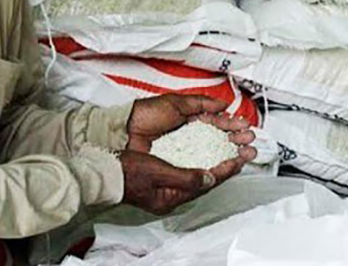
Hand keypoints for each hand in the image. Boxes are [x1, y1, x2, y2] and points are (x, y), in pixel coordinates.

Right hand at [119, 149, 244, 214]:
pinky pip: (188, 167)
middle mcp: (172, 192)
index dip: (224, 170)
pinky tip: (206, 151)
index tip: (239, 159)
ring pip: (198, 172)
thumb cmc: (127, 172)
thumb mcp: (158, 172)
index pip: (206, 183)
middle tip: (242, 154)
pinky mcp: (162, 174)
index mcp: (172, 196)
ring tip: (230, 151)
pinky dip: (200, 159)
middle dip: (225, 166)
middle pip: (205, 179)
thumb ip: (185, 177)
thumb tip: (209, 177)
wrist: (106, 169)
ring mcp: (167, 184)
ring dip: (215, 161)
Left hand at [127, 95, 256, 159]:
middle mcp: (188, 139)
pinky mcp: (177, 167)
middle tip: (250, 141)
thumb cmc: (145, 115)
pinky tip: (227, 164)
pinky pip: (200, 167)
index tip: (244, 128)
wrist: (124, 132)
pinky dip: (215, 166)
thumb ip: (201, 103)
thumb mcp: (176, 104)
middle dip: (236, 141)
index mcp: (188, 121)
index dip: (231, 126)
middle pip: (217, 141)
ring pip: (212, 155)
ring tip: (246, 153)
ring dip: (231, 154)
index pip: (215, 124)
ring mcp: (183, 154)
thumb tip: (223, 104)